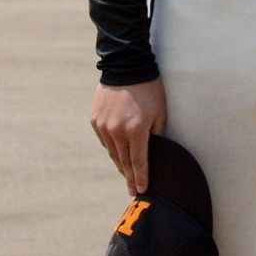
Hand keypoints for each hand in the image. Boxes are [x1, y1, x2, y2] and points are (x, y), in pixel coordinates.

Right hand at [90, 79, 167, 195]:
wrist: (126, 66)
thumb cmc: (149, 88)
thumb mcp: (160, 111)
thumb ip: (156, 134)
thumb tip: (153, 152)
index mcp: (135, 129)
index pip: (138, 161)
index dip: (141, 177)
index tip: (141, 190)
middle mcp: (116, 131)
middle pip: (123, 161)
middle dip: (130, 176)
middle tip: (133, 189)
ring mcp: (103, 126)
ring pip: (112, 152)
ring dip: (120, 163)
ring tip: (127, 174)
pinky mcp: (95, 119)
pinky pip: (104, 140)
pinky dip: (112, 146)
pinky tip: (117, 151)